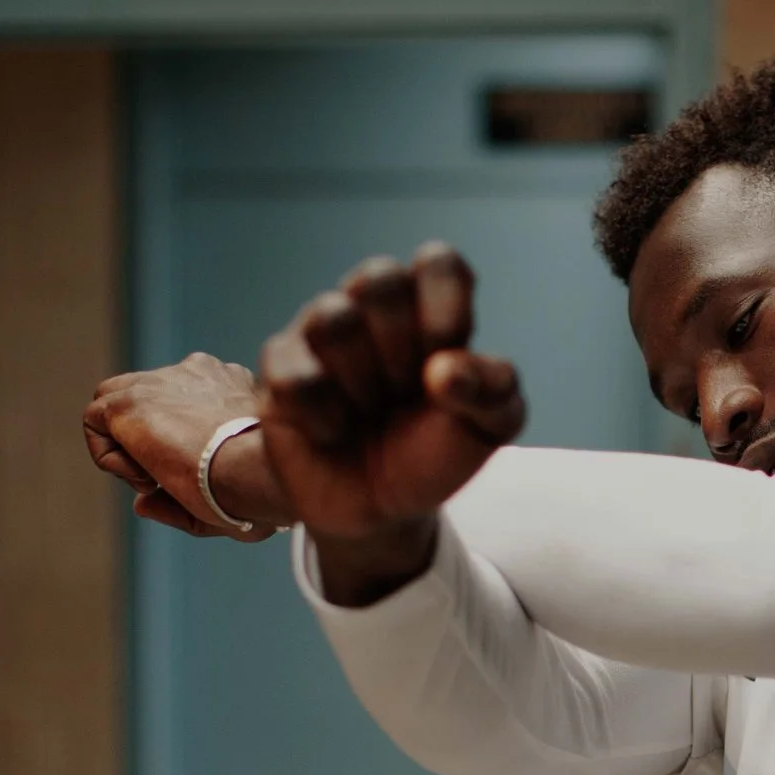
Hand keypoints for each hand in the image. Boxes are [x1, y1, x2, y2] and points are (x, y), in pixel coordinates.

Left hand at [82, 352, 286, 540]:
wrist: (256, 474)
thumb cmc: (262, 488)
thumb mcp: (234, 491)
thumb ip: (185, 497)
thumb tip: (141, 504)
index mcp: (230, 383)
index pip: (185, 398)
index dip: (179, 438)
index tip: (192, 472)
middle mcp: (196, 372)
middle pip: (149, 397)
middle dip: (149, 438)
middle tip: (169, 477)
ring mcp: (160, 382)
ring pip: (116, 405)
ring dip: (127, 448)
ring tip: (155, 479)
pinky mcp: (129, 401)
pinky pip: (95, 421)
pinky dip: (110, 458)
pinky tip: (146, 478)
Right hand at [257, 244, 527, 604]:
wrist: (382, 511)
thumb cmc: (434, 452)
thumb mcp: (490, 427)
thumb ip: (495, 388)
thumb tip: (445, 368)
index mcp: (428, 308)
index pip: (438, 263)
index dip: (446, 307)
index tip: (445, 359)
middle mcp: (370, 308)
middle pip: (378, 278)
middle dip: (400, 348)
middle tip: (405, 392)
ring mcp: (318, 334)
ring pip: (333, 319)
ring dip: (362, 382)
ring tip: (369, 412)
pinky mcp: (279, 370)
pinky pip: (296, 376)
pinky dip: (323, 416)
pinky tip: (334, 433)